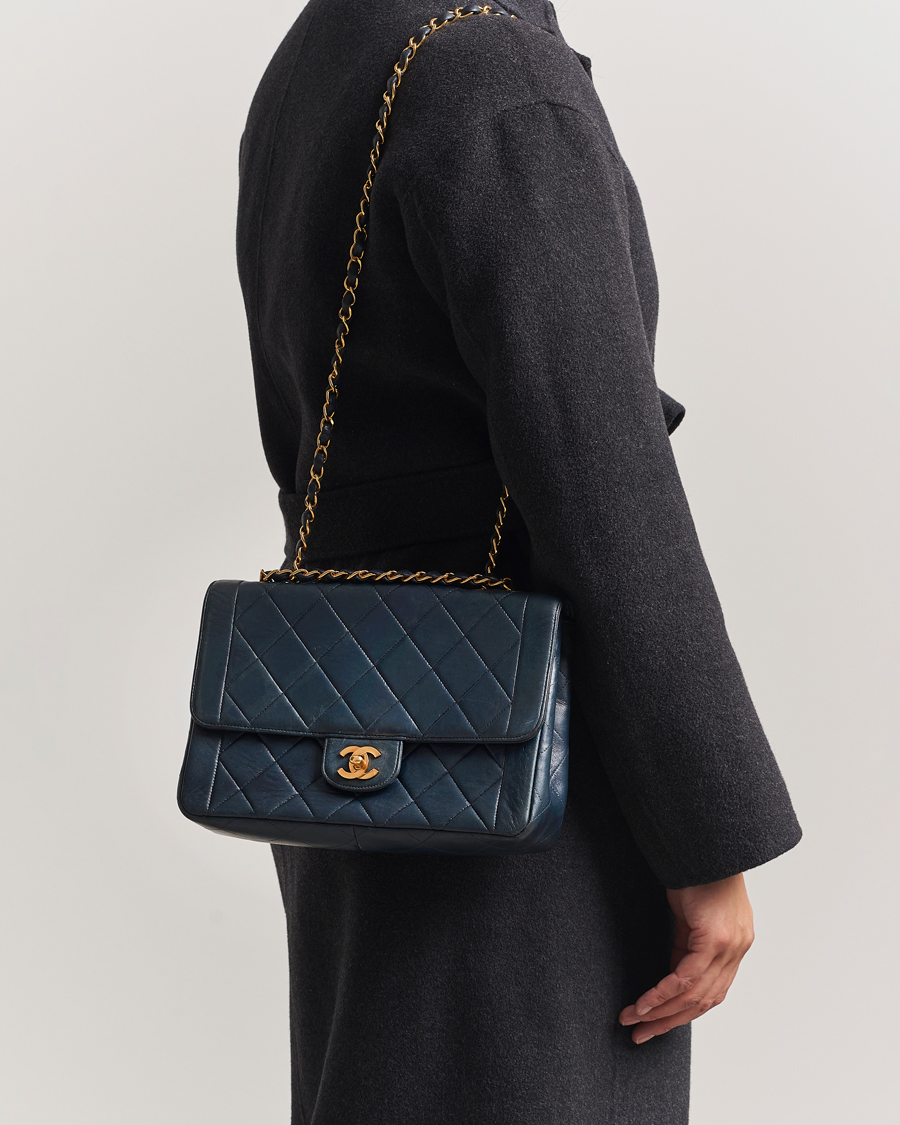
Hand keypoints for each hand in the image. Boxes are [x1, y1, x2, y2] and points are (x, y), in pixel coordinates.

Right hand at [618, 873, 753, 1043]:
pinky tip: (644, 1004)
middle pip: (704, 1000)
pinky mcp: (715, 939)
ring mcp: (730, 945)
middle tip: (642, 1034)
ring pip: (695, 995)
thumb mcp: (689, 913)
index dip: (683, 1010)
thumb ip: (686, 943)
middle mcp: (737, 949)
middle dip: (670, 1021)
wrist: (705, 843)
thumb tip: (672, 972)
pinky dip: (662, 993)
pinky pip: (686, 977)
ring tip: (635, 1021)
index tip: (658, 1022)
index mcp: (735, 943)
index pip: (712, 991)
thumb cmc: (697, 870)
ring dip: (661, 1012)